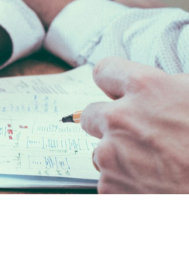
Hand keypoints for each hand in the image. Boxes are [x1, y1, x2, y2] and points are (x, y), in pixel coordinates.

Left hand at [81, 57, 188, 193]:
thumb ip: (169, 87)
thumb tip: (150, 89)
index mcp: (146, 88)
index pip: (104, 71)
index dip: (113, 83)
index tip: (118, 92)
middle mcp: (121, 117)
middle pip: (90, 113)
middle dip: (110, 124)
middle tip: (139, 137)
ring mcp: (111, 154)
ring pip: (99, 151)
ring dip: (119, 157)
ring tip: (156, 167)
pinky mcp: (110, 187)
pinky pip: (108, 181)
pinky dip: (126, 185)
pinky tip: (154, 187)